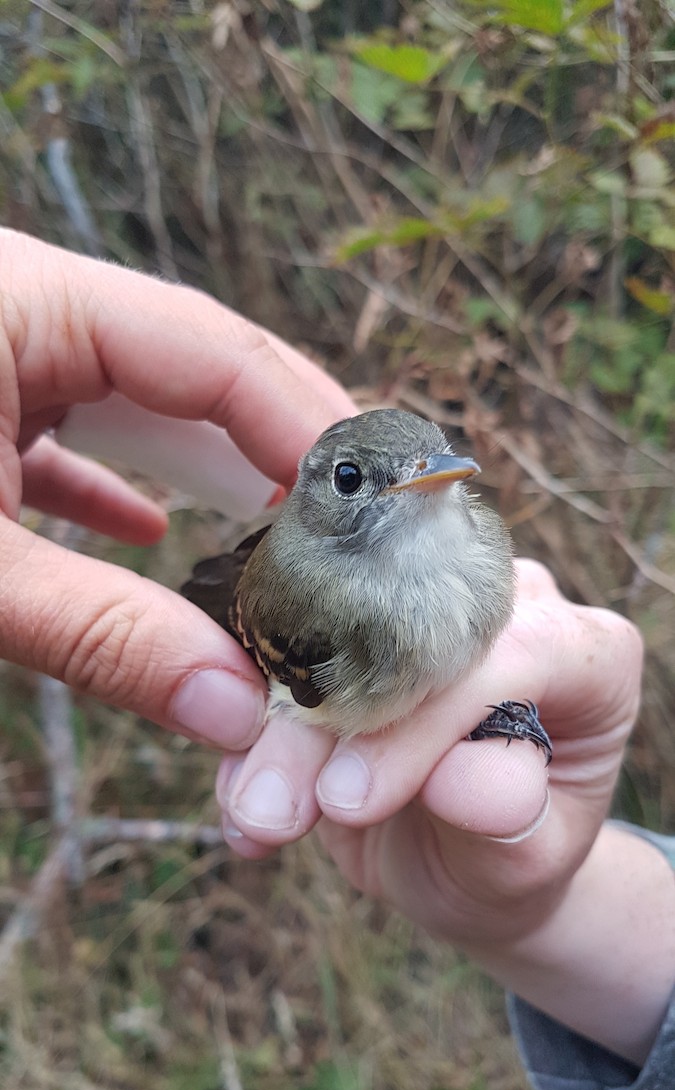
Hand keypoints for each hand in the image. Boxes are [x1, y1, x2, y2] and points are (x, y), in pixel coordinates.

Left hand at [0, 230, 353, 745]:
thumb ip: (96, 635)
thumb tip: (234, 715)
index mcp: (23, 302)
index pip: (210, 349)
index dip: (306, 427)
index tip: (385, 505)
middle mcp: (21, 311)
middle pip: (189, 370)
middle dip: (273, 454)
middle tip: (355, 535)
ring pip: (131, 406)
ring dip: (201, 478)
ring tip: (280, 545)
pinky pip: (63, 435)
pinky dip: (112, 493)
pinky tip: (149, 542)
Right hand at [218, 561, 674, 1063]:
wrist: (462, 866)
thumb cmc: (511, 861)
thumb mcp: (525, 862)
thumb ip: (507, 819)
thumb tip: (464, 779)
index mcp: (582, 651)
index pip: (501, 656)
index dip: (420, 723)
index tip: (352, 801)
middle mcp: (504, 607)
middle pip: (398, 633)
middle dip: (322, 725)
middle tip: (271, 812)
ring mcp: (421, 604)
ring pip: (325, 637)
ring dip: (273, 728)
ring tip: (254, 816)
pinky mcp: (350, 627)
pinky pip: (283, 653)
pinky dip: (250, 726)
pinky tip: (246, 803)